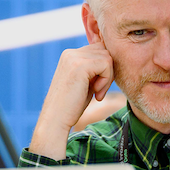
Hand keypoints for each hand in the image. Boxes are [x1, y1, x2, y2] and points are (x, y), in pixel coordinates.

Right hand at [29, 42, 115, 159]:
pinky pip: (106, 64)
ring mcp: (74, 57)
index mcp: (70, 55)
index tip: (98, 87)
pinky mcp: (80, 65)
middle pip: (105, 51)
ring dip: (108, 77)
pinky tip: (96, 94)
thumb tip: (114, 59)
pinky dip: (106, 80)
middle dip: (108, 72)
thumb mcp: (86, 82)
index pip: (99, 50)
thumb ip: (95, 69)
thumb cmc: (73, 105)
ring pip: (108, 57)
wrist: (56, 119)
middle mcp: (70, 53)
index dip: (104, 68)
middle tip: (99, 91)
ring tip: (97, 93)